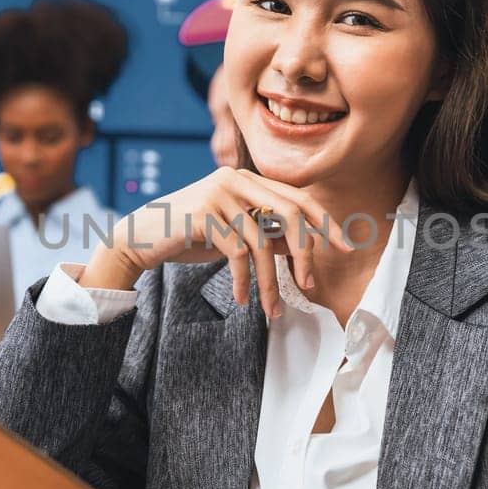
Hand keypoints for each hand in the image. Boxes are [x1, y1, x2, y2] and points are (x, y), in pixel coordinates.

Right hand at [81, 167, 353, 317]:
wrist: (143, 237)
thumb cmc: (192, 235)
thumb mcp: (235, 233)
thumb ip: (266, 234)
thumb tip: (302, 249)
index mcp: (249, 179)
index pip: (298, 198)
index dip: (324, 222)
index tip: (344, 246)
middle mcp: (237, 179)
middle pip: (289, 214)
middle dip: (305, 253)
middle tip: (309, 285)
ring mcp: (219, 192)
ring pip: (262, 242)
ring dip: (269, 282)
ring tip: (271, 310)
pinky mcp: (203, 212)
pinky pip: (237, 253)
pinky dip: (242, 281)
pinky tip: (239, 298)